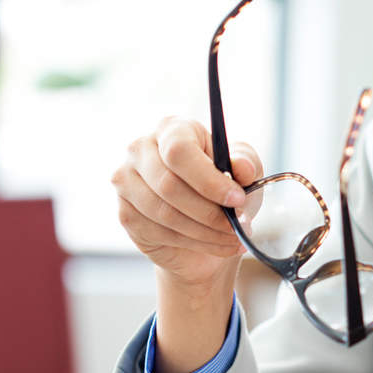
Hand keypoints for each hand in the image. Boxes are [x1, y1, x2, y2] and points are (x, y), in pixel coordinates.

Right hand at [111, 116, 262, 289]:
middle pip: (169, 185)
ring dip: (204, 232)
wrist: (206, 227)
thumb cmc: (222, 191)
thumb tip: (242, 167)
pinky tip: (213, 243)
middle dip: (209, 212)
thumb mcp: (244, 174)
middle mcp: (141, 149)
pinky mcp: (125, 213)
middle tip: (236, 226)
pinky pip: (158, 232)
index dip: (208, 179)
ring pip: (164, 213)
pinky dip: (192, 243)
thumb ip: (246, 165)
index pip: (179, 150)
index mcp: (172, 129)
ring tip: (231, 238)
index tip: (236, 200)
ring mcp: (127, 181)